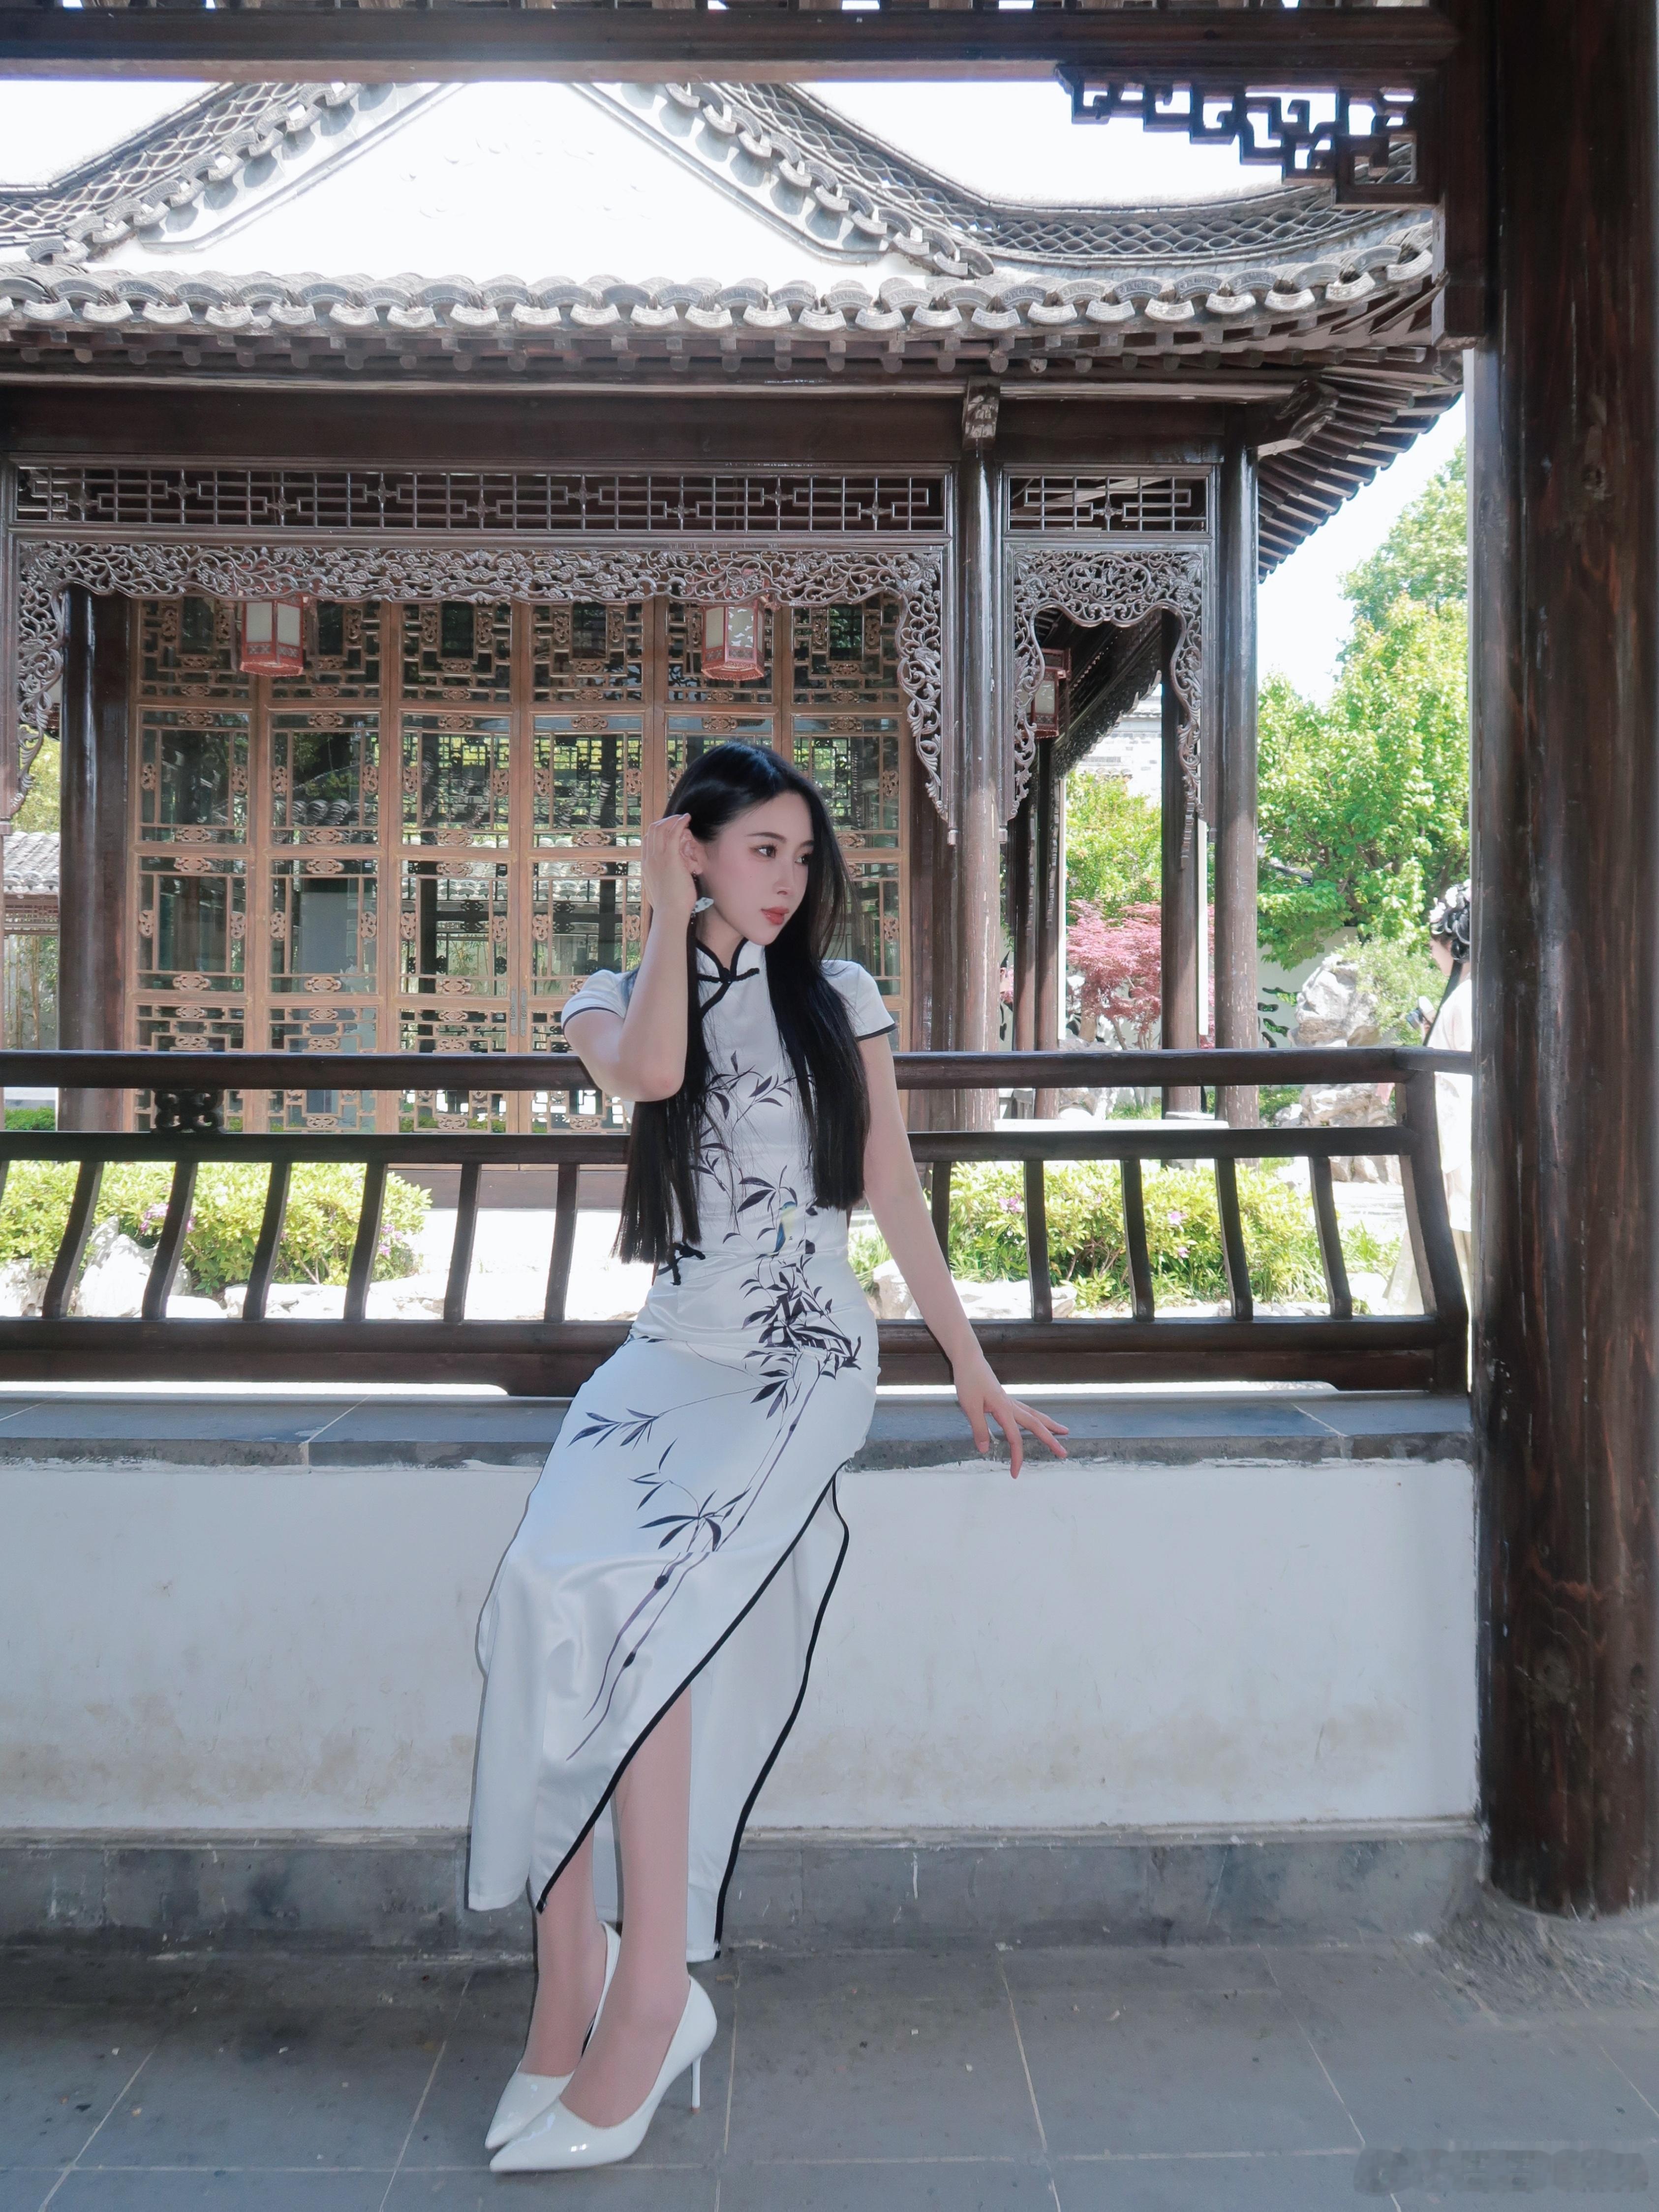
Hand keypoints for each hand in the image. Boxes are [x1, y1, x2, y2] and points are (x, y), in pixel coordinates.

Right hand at [642, 812, 700, 925]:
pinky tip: (687, 818)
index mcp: (646, 866)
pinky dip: (680, 823)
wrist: (669, 913)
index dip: (658, 831)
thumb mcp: (659, 891)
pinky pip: (673, 834)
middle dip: (665, 822)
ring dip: (673, 820)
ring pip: (661, 829)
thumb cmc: (668, 907)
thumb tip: (662, 882)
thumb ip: (659, 882)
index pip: (647, 840)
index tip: (669, 830)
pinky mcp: (670, 858)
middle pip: (652, 831)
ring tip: (684, 818)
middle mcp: (649, 859)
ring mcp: (658, 857)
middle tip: (677, 820)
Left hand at [953, 1353, 1068, 1478]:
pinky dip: (1036, 1417)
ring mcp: (1009, 1401)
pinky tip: (1038, 1421)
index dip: (1017, 1457)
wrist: (968, 1359)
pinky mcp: (1005, 1398)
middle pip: (1035, 1424)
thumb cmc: (968, 1380)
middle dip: (1050, 1439)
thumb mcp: (969, 1406)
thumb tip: (985, 1450)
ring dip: (1049, 1425)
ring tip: (1064, 1431)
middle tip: (1063, 1453)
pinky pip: (1026, 1410)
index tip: (1015, 1473)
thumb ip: (979, 1428)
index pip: (1015, 1438)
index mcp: (1003, 1409)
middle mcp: (1011, 1405)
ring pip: (1034, 1415)